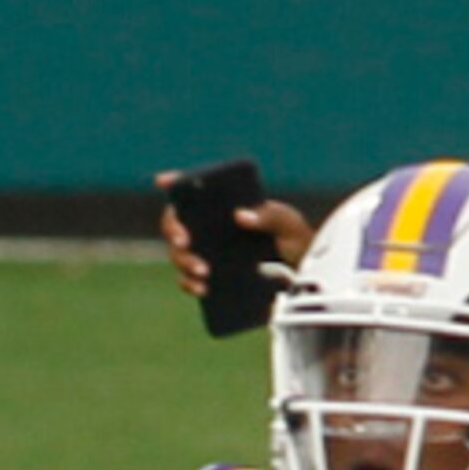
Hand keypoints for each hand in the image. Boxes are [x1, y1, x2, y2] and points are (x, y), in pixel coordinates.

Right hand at [154, 171, 317, 298]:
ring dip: (182, 261)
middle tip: (184, 241)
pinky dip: (190, 284)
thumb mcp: (288, 223)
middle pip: (176, 222)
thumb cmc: (294, 240)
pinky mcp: (209, 279)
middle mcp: (207, 226)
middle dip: (173, 230)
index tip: (164, 180)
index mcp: (223, 204)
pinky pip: (189, 281)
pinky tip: (201, 288)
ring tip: (203, 271)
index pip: (193, 188)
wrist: (304, 277)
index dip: (175, 182)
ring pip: (178, 253)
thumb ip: (270, 215)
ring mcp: (206, 253)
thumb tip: (241, 216)